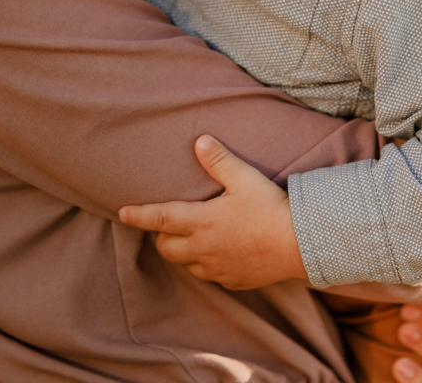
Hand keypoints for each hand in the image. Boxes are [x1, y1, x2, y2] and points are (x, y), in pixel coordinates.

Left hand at [118, 135, 306, 289]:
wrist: (299, 244)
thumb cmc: (270, 208)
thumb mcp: (244, 178)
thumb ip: (219, 160)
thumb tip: (199, 141)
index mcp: (201, 222)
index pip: (160, 219)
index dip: (138, 216)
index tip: (121, 213)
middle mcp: (204, 249)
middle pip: (167, 247)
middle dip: (162, 235)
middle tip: (167, 222)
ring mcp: (218, 268)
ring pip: (186, 264)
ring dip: (183, 251)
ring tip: (192, 236)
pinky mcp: (234, 281)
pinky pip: (210, 275)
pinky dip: (206, 264)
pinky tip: (218, 253)